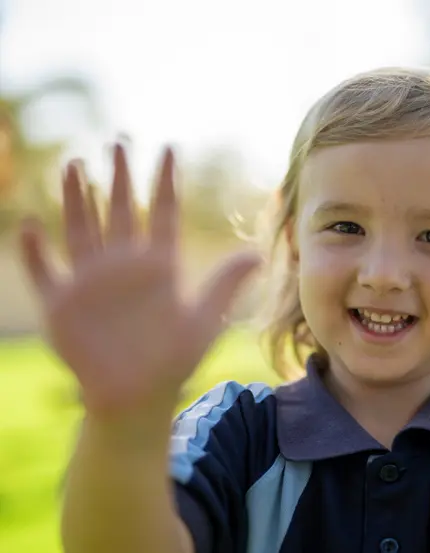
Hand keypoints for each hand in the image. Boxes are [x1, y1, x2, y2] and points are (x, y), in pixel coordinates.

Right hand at [18, 145, 261, 417]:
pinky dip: (35, 252)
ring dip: (76, 199)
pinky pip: (44, 272)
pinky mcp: (62, 304)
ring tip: (74, 165)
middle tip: (118, 141)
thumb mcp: (204, 320)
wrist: (138, 396)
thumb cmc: (172, 360)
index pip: (162, 213)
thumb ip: (225, 285)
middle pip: (119, 210)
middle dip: (118, 176)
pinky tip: (31, 227)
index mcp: (158, 265)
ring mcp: (91, 282)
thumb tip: (257, 254)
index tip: (169, 149)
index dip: (165, 182)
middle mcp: (123, 265)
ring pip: (81, 228)